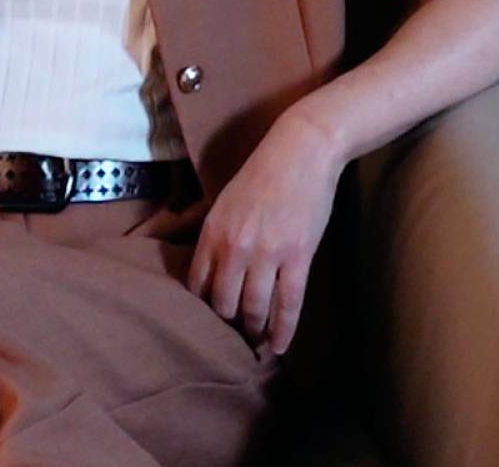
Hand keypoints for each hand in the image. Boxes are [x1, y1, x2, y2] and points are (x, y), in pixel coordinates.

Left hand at [185, 108, 343, 354]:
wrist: (300, 151)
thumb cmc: (263, 172)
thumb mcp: (226, 201)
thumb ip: (218, 234)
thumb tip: (212, 268)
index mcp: (213, 230)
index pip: (198, 284)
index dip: (204, 306)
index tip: (211, 317)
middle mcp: (234, 246)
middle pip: (224, 303)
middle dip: (230, 322)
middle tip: (237, 332)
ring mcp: (267, 254)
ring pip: (254, 309)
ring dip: (255, 330)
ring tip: (257, 341)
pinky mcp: (297, 257)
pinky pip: (288, 305)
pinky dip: (283, 331)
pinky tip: (278, 346)